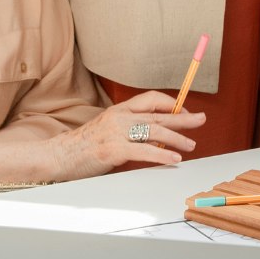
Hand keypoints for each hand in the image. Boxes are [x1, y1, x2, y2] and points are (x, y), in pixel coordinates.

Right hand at [47, 91, 204, 178]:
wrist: (59, 156)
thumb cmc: (82, 147)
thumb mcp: (107, 130)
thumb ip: (128, 129)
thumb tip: (154, 136)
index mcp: (118, 110)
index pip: (150, 99)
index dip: (170, 104)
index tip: (184, 110)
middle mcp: (119, 117)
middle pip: (158, 115)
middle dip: (183, 117)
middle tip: (200, 119)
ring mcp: (116, 132)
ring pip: (155, 131)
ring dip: (177, 138)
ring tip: (191, 144)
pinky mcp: (113, 150)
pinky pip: (144, 151)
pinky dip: (162, 155)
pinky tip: (174, 159)